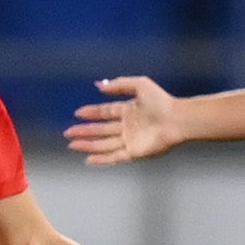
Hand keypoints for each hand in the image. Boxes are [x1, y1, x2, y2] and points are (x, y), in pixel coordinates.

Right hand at [66, 76, 181, 164]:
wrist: (176, 120)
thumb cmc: (161, 101)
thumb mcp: (140, 85)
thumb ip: (119, 84)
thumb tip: (99, 85)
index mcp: (129, 110)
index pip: (105, 112)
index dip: (91, 113)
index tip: (77, 113)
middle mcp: (127, 126)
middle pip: (101, 130)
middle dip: (84, 131)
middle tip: (68, 133)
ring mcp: (130, 140)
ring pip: (103, 144)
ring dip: (88, 145)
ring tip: (72, 145)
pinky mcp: (134, 152)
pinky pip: (113, 156)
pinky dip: (101, 159)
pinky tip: (88, 159)